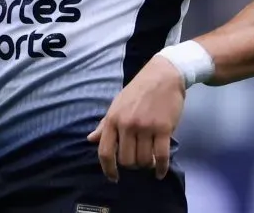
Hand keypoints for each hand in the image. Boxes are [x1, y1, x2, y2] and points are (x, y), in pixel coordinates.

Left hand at [87, 56, 185, 182]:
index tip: (114, 177)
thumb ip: (105, 125)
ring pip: (143, 160)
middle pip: (126, 160)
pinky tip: (160, 172)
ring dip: (147, 165)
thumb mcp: (117, 105)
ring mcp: (145, 127)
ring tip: (150, 161)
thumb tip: (90, 139)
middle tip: (138, 160)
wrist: (163, 75)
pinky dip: (161, 168)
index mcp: (112, 119)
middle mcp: (127, 124)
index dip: (108, 169)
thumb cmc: (138, 91)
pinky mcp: (163, 128)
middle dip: (132, 165)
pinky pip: (161, 156)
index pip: (105, 151)